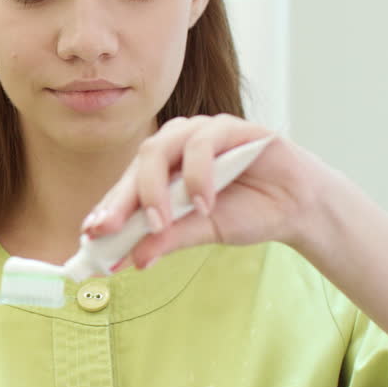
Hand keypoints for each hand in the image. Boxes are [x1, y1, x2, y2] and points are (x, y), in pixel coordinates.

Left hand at [82, 114, 334, 269]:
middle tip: (109, 231)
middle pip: (139, 164)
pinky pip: (203, 142)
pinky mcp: (231, 127)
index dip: (107, 209)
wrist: (297, 206)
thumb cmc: (248, 212)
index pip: (128, 186)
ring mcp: (202, 133)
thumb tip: (133, 259)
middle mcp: (178, 146)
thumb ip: (168, 239)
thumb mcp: (202, 231)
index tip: (90, 237)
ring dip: (156, 188)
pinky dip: (198, 175)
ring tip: (161, 222)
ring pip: (162, 147)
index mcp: (165, 169)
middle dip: (121, 200)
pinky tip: (204, 203)